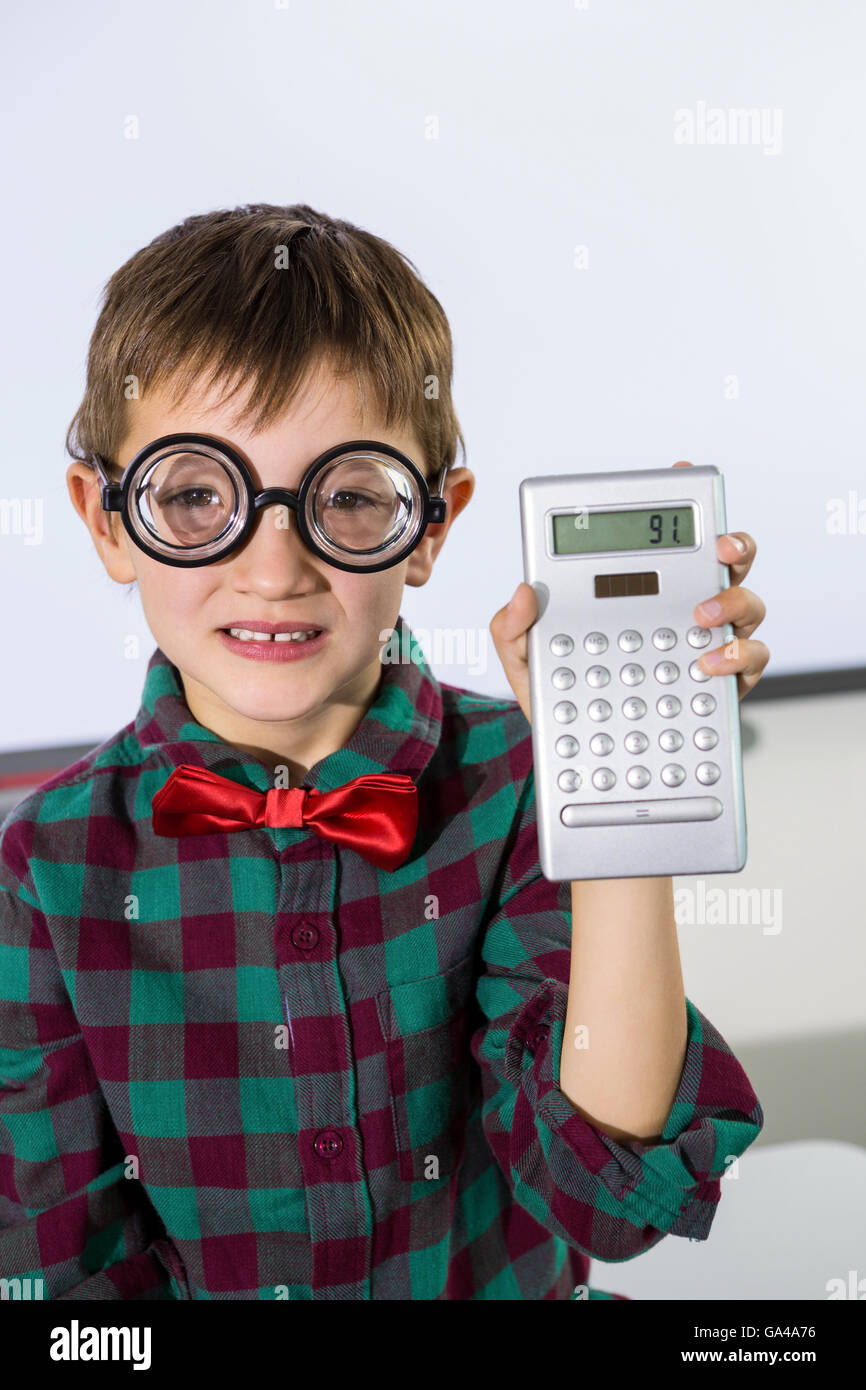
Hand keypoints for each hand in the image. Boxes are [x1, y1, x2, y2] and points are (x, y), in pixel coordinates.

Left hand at [490, 460, 769, 722]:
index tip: (682, 472)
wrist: (577, 750)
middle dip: (734, 543)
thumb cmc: (558, 692)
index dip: (678, 498)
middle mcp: (681, 606)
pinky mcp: (723, 681)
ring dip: (734, 601)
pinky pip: (751, 660)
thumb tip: (524, 591)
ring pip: (749, 605)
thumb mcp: (523, 656)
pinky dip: (739, 657)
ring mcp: (708, 641)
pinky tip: (708, 663)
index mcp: (636, 588)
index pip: (664, 537)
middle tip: (720, 548)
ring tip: (702, 616)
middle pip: (727, 561)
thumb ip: (514, 623)